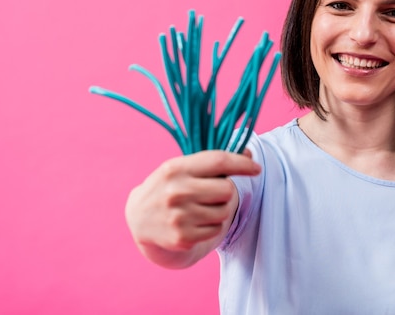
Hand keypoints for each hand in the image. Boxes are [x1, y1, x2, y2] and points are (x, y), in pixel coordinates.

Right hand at [125, 150, 259, 266]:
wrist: (138, 218)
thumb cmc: (168, 187)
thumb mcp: (183, 168)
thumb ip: (214, 162)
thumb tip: (249, 156)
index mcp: (176, 168)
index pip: (218, 161)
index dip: (242, 164)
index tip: (256, 168)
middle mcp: (176, 191)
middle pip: (227, 190)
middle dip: (225, 191)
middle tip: (212, 193)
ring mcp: (179, 216)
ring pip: (224, 211)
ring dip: (219, 209)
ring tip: (200, 207)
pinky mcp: (183, 237)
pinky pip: (216, 229)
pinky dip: (211, 225)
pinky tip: (195, 221)